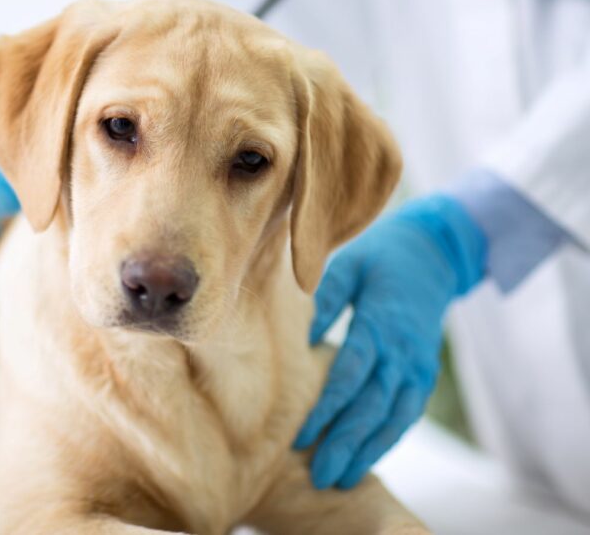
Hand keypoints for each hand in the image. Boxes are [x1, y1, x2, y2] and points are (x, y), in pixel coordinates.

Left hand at [294, 195, 485, 488]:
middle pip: (372, 406)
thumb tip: (300, 339)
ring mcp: (418, 366)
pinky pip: (406, 414)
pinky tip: (364, 459)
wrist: (433, 254)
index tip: (301, 436)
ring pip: (394, 418)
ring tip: (339, 478)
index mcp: (380, 323)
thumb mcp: (348, 267)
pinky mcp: (425, 375)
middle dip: (346, 444)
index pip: (351, 373)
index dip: (327, 408)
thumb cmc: (378, 259)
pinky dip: (387, 439)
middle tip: (319, 475)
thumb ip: (325, 300)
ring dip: (368, 451)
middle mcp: (403, 352)